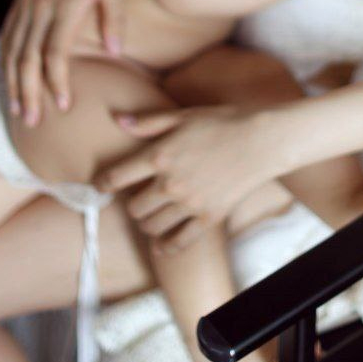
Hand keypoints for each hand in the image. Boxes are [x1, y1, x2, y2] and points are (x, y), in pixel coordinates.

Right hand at [1, 0, 126, 125]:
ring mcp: (27, 2)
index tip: (64, 105)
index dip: (57, 82)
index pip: (55, 53)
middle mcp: (41, 6)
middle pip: (28, 58)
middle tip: (32, 121)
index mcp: (66, 5)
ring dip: (13, 81)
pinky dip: (6, 58)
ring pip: (13, 49)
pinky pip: (8, 33)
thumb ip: (114, 20)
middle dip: (29, 92)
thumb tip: (115, 52)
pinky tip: (8, 77)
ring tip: (16, 108)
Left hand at [95, 105, 280, 250]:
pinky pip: (179, 242)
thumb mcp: (182, 115)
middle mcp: (170, 183)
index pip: (116, 177)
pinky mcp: (208, 218)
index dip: (103, 184)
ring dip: (147, 223)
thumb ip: (148, 122)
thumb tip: (118, 120)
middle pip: (133, 208)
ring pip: (152, 227)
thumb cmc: (222, 122)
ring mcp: (189, 204)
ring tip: (151, 215)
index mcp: (159, 155)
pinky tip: (161, 244)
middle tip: (136, 197)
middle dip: (130, 204)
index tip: (101, 186)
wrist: (261, 140)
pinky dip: (166, 247)